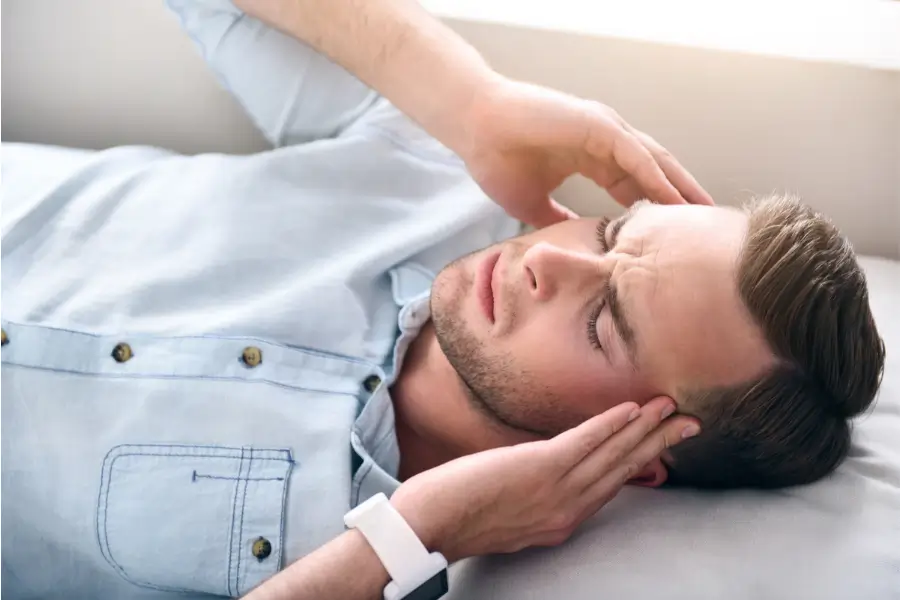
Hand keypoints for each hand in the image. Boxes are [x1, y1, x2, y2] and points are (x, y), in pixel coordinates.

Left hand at [390, 397, 698, 562]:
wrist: (430, 525)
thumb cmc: (459, 514)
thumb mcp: (511, 514)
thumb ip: (538, 497)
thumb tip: (545, 473)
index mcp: (563, 519)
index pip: (612, 486)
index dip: (640, 462)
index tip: (662, 445)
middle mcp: (568, 509)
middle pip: (623, 471)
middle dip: (658, 444)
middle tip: (690, 423)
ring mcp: (556, 490)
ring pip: (612, 455)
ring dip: (644, 428)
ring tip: (670, 407)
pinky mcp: (540, 470)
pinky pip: (585, 443)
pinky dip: (611, 425)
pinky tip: (631, 408)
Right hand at [460, 77, 714, 227]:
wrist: (475, 128)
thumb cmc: (497, 159)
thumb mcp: (533, 203)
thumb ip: (557, 220)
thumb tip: (572, 244)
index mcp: (592, 157)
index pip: (636, 185)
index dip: (657, 208)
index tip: (674, 235)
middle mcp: (604, 141)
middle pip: (654, 172)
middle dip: (680, 198)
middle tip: (704, 227)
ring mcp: (603, 130)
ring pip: (653, 161)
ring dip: (679, 187)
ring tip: (702, 212)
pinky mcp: (597, 124)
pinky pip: (635, 155)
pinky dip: (655, 177)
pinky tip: (672, 199)